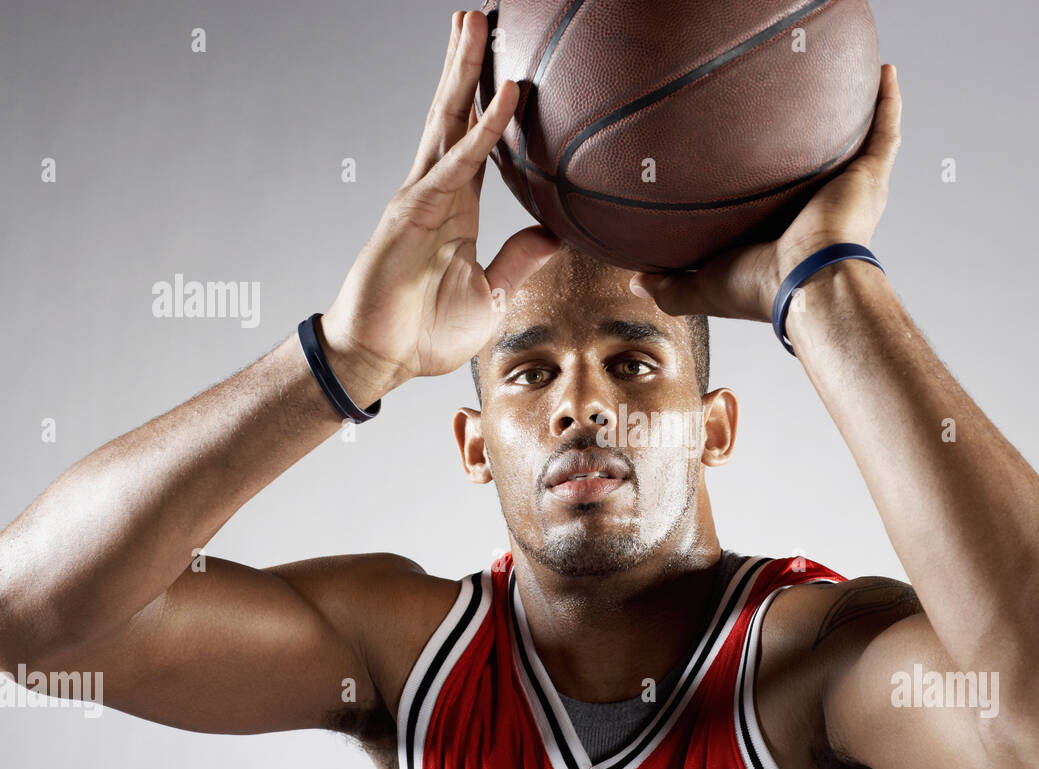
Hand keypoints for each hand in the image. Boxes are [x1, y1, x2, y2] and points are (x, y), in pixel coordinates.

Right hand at [321, 10, 561, 391]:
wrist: (381, 360)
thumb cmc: (425, 331)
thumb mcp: (492, 294)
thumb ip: (518, 260)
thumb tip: (553, 234)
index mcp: (457, 209)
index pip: (477, 141)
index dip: (487, 101)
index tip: (505, 63)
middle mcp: (438, 192)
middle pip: (455, 113)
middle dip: (467, 63)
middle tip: (481, 15)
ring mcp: (421, 196)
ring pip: (449, 120)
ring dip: (466, 70)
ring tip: (475, 22)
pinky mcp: (413, 212)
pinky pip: (458, 162)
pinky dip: (483, 127)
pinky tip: (504, 94)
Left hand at [628, 64, 902, 321]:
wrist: (803, 284)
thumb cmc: (757, 289)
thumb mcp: (702, 285)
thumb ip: (670, 284)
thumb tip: (636, 281)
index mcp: (789, 231)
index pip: (779, 200)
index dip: (769, 183)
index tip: (752, 158)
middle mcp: (823, 209)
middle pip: (819, 166)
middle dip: (814, 143)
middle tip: (797, 112)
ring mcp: (850, 191)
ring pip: (857, 143)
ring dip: (857, 114)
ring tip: (851, 81)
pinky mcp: (869, 177)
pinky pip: (884, 131)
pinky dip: (888, 102)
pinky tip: (886, 71)